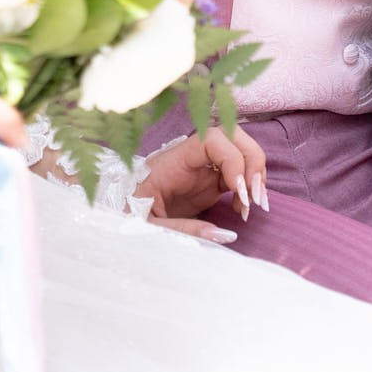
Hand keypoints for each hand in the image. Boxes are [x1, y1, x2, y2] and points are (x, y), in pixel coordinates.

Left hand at [134, 125, 266, 241]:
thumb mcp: (147, 226)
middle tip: (255, 197)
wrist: (116, 213)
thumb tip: (224, 235)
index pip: (212, 139)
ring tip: (252, 206)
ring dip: (254, 173)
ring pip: (239, 151)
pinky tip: (243, 209)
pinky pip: (236, 173)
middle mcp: (190, 158)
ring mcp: (201, 168)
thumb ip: (183, 230)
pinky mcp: (208, 181)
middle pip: (232, 136)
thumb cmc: (124, 213)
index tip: (238, 190)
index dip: (233, 158)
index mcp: (172, 160)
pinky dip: (247, 187)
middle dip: (252, 160)